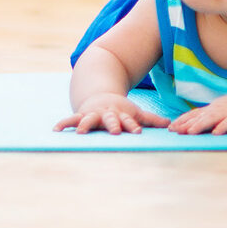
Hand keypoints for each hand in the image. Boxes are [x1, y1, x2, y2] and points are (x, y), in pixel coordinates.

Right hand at [54, 93, 168, 133]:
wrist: (102, 95)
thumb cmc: (121, 109)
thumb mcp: (136, 112)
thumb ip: (152, 120)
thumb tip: (170, 125)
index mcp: (122, 115)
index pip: (129, 121)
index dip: (133, 126)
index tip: (137, 132)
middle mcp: (108, 114)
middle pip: (111, 120)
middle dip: (113, 125)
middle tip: (114, 131)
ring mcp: (94, 114)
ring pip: (89, 119)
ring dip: (86, 125)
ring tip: (80, 132)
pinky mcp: (82, 114)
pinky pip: (71, 119)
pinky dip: (64, 123)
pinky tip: (56, 130)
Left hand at [168, 93, 226, 134]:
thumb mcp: (219, 110)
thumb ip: (206, 116)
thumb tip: (189, 124)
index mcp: (211, 109)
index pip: (194, 114)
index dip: (182, 121)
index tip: (170, 128)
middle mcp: (217, 110)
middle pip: (199, 117)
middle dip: (186, 124)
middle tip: (174, 130)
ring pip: (212, 119)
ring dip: (201, 125)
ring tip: (191, 132)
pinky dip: (223, 127)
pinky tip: (216, 133)